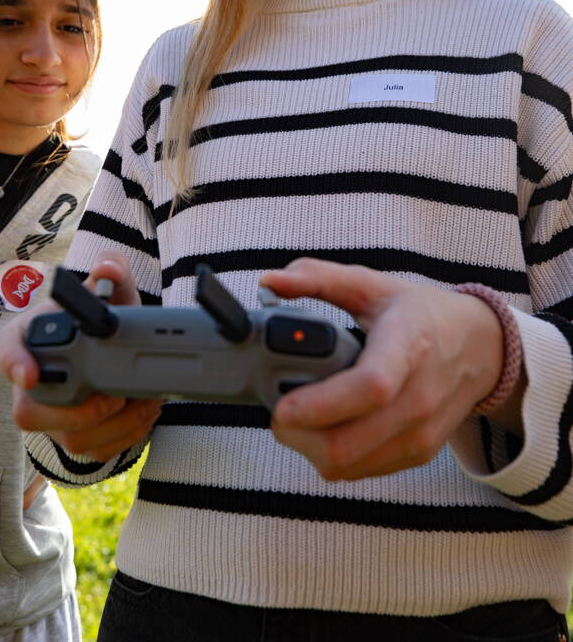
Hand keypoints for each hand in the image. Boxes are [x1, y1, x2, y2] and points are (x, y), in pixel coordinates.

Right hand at [0, 252, 161, 461]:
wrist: (116, 350)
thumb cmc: (101, 320)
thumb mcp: (110, 293)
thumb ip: (113, 273)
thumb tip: (109, 269)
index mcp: (29, 338)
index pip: (4, 349)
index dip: (13, 363)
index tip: (30, 374)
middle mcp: (30, 382)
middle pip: (30, 412)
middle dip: (77, 411)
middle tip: (114, 395)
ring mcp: (50, 416)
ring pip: (70, 438)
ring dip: (114, 424)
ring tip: (143, 401)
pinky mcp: (75, 437)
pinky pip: (95, 451)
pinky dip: (126, 436)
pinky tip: (145, 412)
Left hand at [263, 259, 506, 480]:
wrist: (481, 347)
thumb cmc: (421, 313)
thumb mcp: (372, 285)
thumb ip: (318, 278)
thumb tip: (268, 281)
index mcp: (408, 344)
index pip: (371, 387)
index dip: (321, 404)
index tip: (283, 405)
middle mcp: (419, 396)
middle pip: (348, 443)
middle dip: (297, 435)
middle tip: (279, 410)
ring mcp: (422, 432)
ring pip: (348, 465)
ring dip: (309, 449)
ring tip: (299, 419)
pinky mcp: (419, 453)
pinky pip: (361, 471)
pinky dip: (333, 458)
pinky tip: (326, 428)